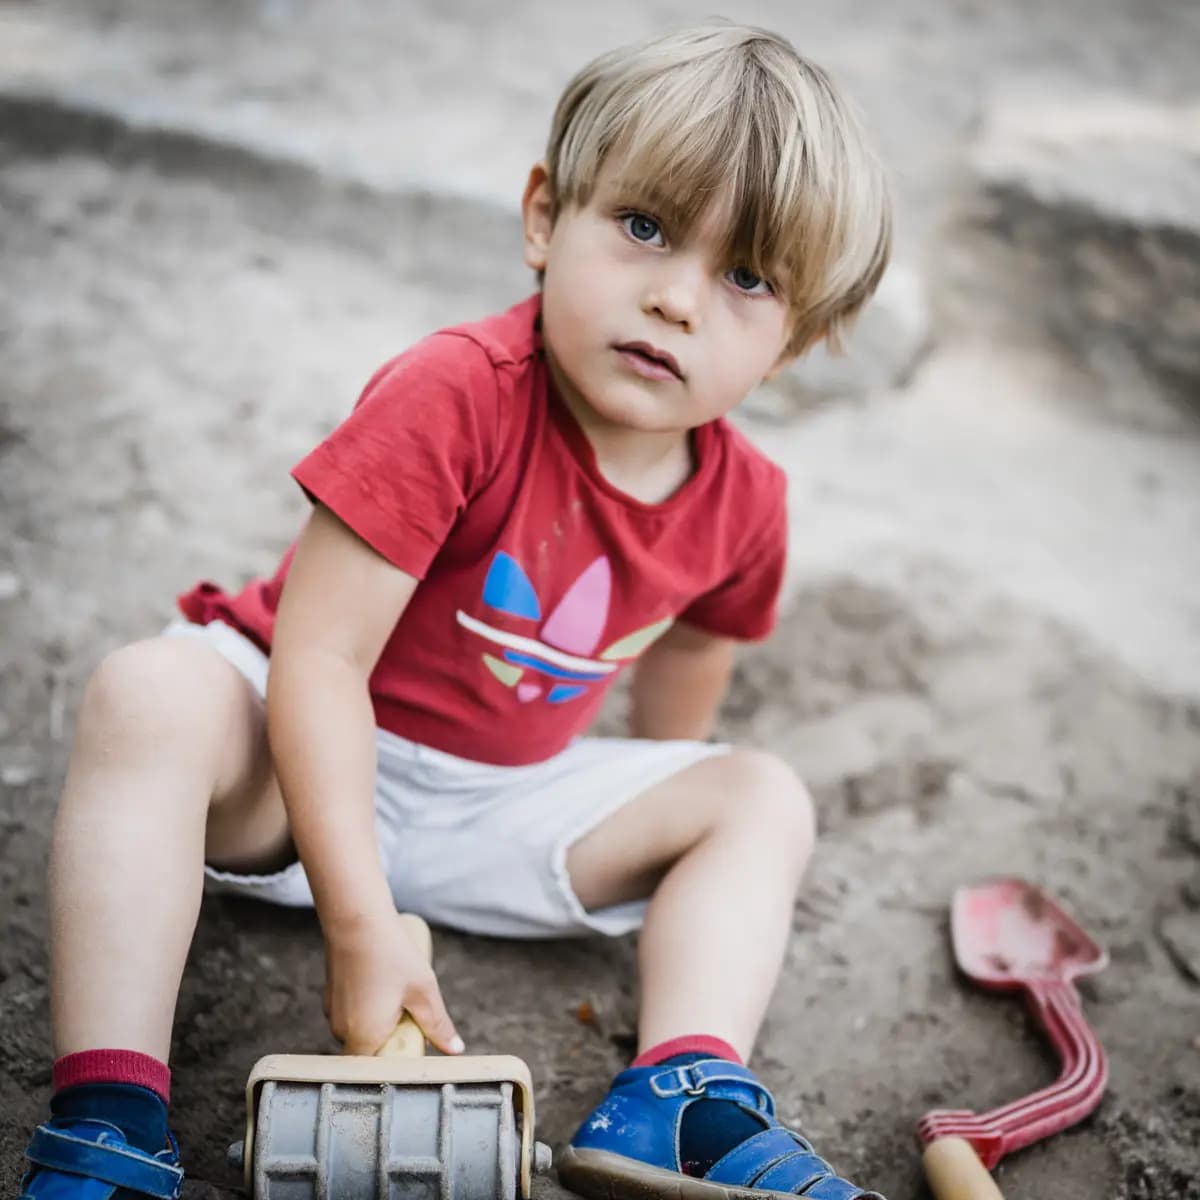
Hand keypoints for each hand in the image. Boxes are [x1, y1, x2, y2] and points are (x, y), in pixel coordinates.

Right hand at [322, 909, 463, 1055]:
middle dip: (393, 1037)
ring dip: (381, 1020)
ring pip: (362, 1029)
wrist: (357, 918)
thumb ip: (437, 1024)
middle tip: (411, 1011)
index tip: (414, 1045)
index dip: (397, 1062)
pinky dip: (368, 1005)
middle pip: (371, 1050)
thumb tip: (454, 1050)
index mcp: (363, 1037)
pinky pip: (353, 1012)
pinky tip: (382, 981)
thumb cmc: (391, 954)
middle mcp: (342, 1031)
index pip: (378, 1071)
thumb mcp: (423, 990)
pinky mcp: (331, 996)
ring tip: (397, 990)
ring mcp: (333, 1013)